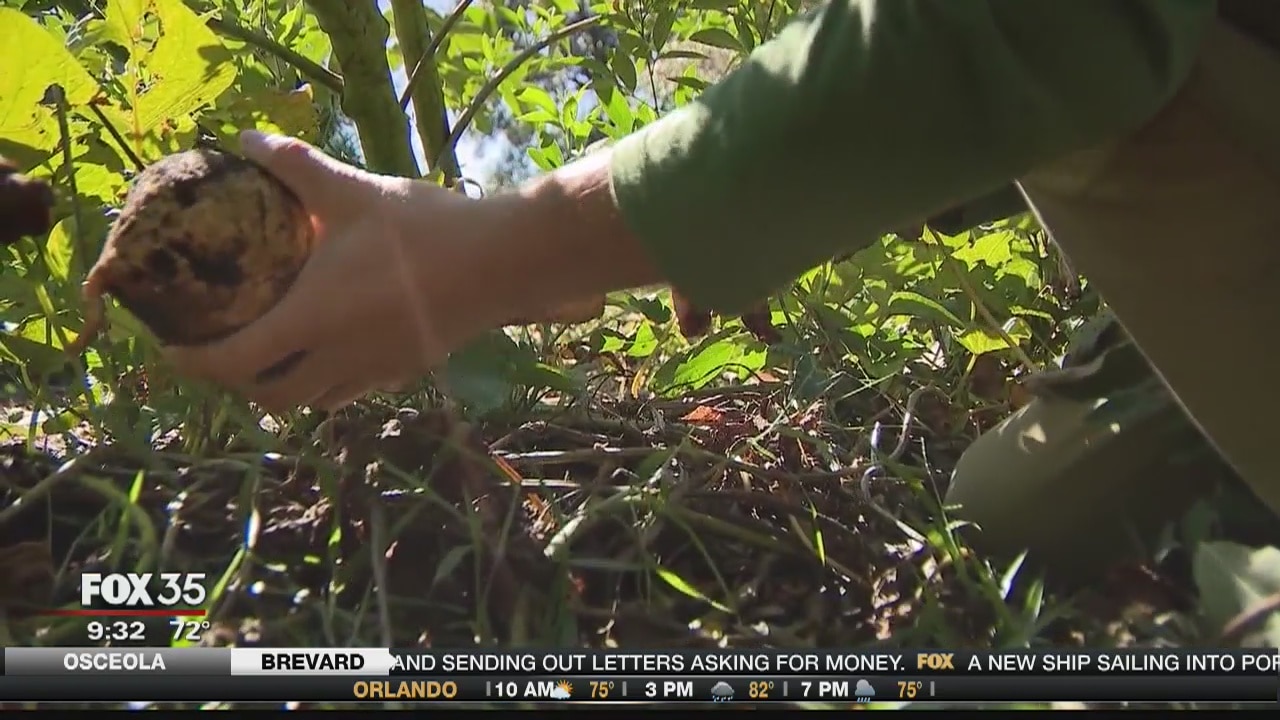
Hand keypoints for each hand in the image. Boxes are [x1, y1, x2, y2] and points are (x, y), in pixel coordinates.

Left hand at [165, 130, 478, 412]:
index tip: (173, 347)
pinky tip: (334, 349)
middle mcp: (339, 357)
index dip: (195, 363)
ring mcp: (376, 370)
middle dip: (238, 385)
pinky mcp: (407, 369)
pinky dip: (328, 382)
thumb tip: (244, 138)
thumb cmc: (424, 228)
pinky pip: (353, 390)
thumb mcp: (354, 190)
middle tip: (222, 352)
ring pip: (315, 401)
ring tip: (273, 356)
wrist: (501, 261)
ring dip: (284, 388)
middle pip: (272, 399)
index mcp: (314, 318)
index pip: (236, 362)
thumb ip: (296, 167)